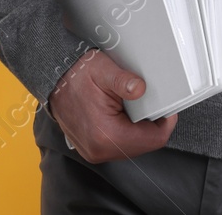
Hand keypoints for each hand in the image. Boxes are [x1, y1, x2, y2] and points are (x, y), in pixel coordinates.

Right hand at [46, 49, 177, 163]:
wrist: (53, 78)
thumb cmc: (75, 75)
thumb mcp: (102, 70)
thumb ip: (124, 81)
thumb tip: (140, 89)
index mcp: (105, 135)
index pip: (153, 140)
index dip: (165, 122)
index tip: (168, 109)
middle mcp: (99, 150)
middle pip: (144, 145)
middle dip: (151, 125)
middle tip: (149, 104)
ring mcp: (94, 151)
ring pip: (132, 146)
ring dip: (138, 129)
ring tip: (133, 108)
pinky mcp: (91, 148)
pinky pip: (119, 145)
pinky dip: (125, 131)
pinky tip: (122, 115)